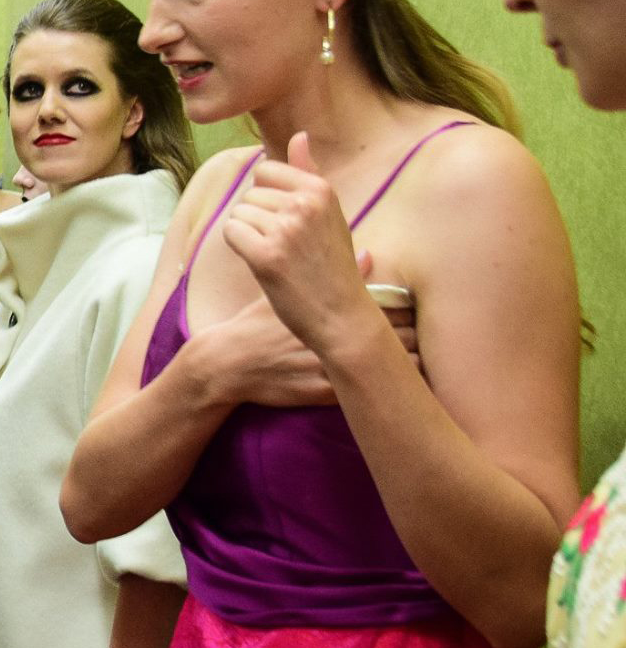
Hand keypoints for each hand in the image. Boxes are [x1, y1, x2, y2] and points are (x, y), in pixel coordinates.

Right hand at [195, 278, 417, 408]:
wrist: (228, 362)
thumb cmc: (255, 325)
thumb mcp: (286, 294)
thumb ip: (327, 276)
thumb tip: (369, 254)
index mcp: (328, 310)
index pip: (385, 305)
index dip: (405, 306)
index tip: (413, 306)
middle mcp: (330, 336)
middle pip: (391, 334)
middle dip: (410, 333)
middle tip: (418, 332)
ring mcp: (326, 366)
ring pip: (384, 366)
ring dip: (404, 362)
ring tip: (415, 359)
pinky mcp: (320, 393)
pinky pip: (364, 394)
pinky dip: (384, 388)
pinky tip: (396, 386)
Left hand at [220, 133, 387, 356]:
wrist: (341, 315)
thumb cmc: (331, 263)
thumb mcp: (329, 213)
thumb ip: (309, 173)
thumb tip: (299, 135)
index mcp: (320, 189)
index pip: (265, 170)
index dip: (267, 198)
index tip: (288, 223)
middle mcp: (304, 203)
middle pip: (249, 194)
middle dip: (258, 220)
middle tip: (287, 247)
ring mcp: (285, 228)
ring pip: (238, 214)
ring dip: (249, 235)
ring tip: (278, 256)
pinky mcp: (265, 254)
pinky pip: (231, 232)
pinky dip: (239, 248)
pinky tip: (263, 263)